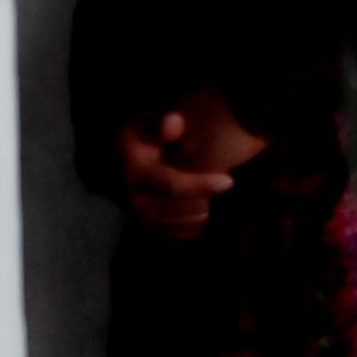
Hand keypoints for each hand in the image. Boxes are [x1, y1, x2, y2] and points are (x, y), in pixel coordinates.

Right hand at [115, 92, 249, 236]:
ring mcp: (138, 212)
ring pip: (175, 225)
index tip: (229, 181)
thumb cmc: (146, 135)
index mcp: (137, 170)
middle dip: (202, 203)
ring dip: (198, 216)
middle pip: (175, 210)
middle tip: (222, 189)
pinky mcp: (146, 225)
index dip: (201, 185)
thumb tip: (174, 122)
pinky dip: (191, 227)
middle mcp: (134, 195)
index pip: (171, 184)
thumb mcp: (150, 122)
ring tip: (212, 201)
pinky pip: (173, 234)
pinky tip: (202, 213)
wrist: (127, 153)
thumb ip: (163, 124)